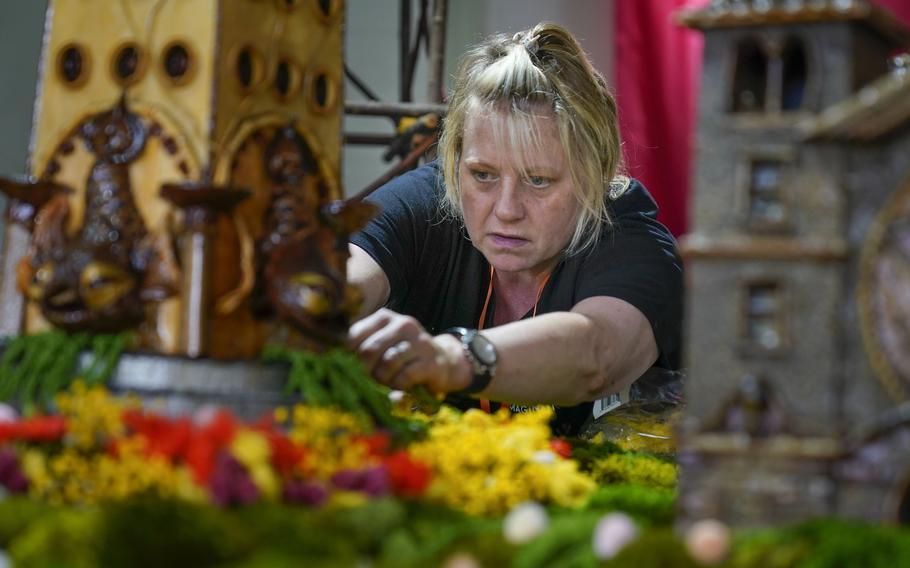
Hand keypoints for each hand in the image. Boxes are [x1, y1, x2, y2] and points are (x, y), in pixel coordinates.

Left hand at [348, 308, 470, 392]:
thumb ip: (359, 348)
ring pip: (387, 363)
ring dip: (383, 379)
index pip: (354, 335)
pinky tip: (400, 385)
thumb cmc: (403, 356)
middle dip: (365, 371)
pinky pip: (404, 376)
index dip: (348, 357)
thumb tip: (331, 358)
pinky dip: (398, 385)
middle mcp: (402, 323)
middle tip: (370, 379)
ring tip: (387, 382)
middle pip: (369, 350)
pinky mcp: (430, 361)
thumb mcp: (381, 344)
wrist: (443, 361)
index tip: (352, 368)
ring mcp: (418, 341)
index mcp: (384, 317)